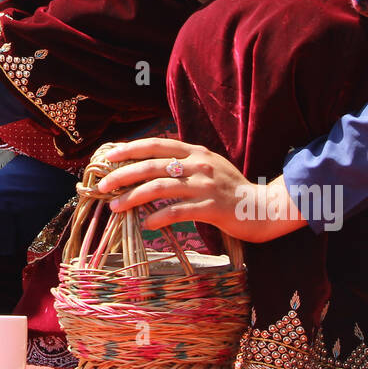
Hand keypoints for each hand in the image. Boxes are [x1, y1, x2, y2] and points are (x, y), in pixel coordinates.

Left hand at [96, 138, 297, 243]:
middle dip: (123, 174)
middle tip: (102, 186)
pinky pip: (178, 211)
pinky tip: (146, 224)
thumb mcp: (208, 166)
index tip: (108, 157)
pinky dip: (158, 217)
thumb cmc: (231, 190)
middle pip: (152, 165)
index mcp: (196, 152)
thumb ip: (184, 163)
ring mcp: (206, 185)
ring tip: (115, 206)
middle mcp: (199, 164)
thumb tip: (149, 165)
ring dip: (133, 197)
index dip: (130, 149)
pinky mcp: (212, 208)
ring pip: (160, 187)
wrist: (265, 207)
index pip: (156, 144)